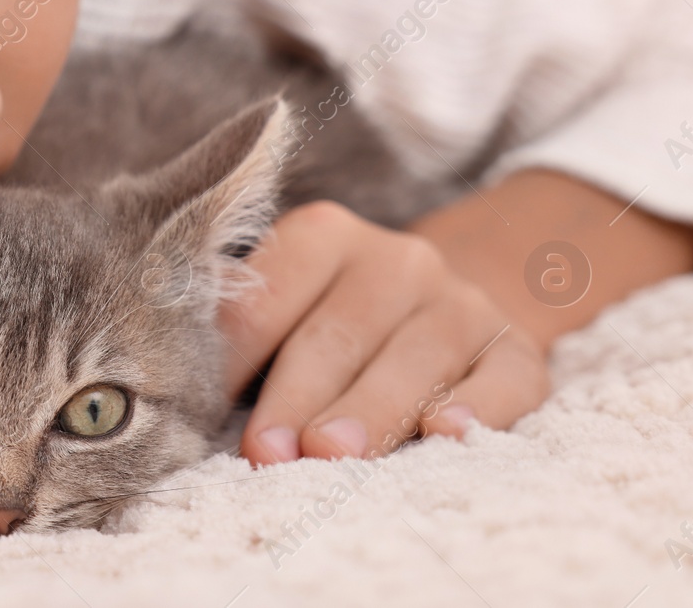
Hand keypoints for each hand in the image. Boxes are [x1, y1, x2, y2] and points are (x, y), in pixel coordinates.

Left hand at [220, 200, 548, 464]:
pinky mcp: (517, 353)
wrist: (448, 305)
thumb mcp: (287, 305)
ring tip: (332, 455)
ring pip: (414, 358)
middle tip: (265, 453)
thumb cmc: (334, 320)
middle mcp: (398, 260)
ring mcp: (462, 304)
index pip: (268, 297)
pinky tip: (446, 432)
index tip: (199, 410)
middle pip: (337, 334)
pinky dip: (475, 408)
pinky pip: (501, 381)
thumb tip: (175, 390)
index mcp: (324, 236)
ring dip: (370, 409)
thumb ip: (240, 333)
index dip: (234, 358)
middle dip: (296, 397)